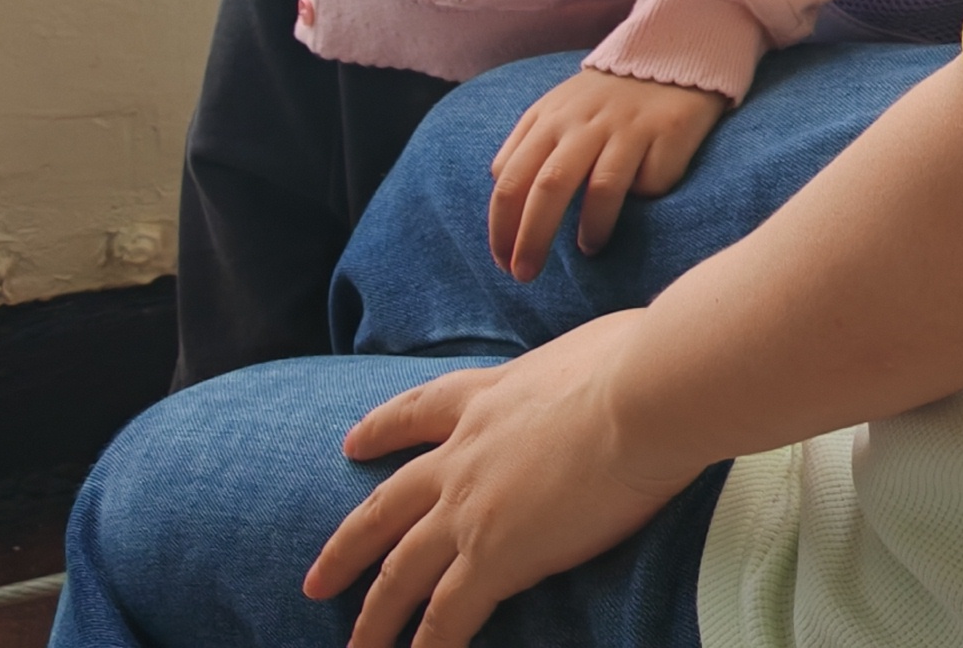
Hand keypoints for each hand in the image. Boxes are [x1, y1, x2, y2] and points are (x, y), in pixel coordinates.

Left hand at [311, 318, 699, 647]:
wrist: (647, 393)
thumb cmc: (643, 358)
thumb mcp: (592, 345)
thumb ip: (581, 363)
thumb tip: (612, 361)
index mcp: (489, 398)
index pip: (420, 412)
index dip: (381, 429)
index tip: (351, 443)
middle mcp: (463, 457)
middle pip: (385, 508)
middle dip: (347, 546)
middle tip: (315, 579)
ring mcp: (470, 511)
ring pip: (399, 573)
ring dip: (373, 616)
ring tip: (354, 646)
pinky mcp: (493, 558)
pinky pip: (445, 617)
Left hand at [488, 70, 727, 280]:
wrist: (674, 49)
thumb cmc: (608, 95)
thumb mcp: (557, 109)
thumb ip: (525, 145)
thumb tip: (501, 189)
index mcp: (549, 118)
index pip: (511, 181)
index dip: (501, 228)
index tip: (503, 260)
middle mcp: (584, 122)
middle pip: (548, 188)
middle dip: (531, 240)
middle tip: (526, 275)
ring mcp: (628, 126)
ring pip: (599, 189)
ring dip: (590, 229)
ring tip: (589, 249)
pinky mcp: (669, 131)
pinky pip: (651, 180)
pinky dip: (643, 198)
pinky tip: (644, 200)